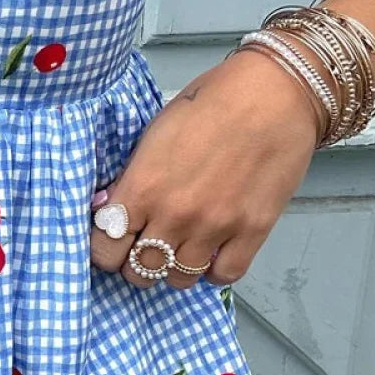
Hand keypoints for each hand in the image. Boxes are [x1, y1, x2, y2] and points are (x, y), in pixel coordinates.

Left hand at [90, 47, 319, 288]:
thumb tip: (112, 208)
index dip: (103, 250)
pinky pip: (223, 276)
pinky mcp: (252, 232)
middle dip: (133, 264)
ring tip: (177, 249)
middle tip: (141, 249)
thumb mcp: (152, 136)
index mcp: (142, 187)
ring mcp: (214, 227)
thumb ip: (132, 179)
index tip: (110, 244)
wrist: (270, 94)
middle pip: (138, 271)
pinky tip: (210, 252)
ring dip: (173, 269)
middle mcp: (174, 214)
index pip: (104, 247)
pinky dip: (213, 271)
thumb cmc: (208, 104)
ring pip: (178, 279)